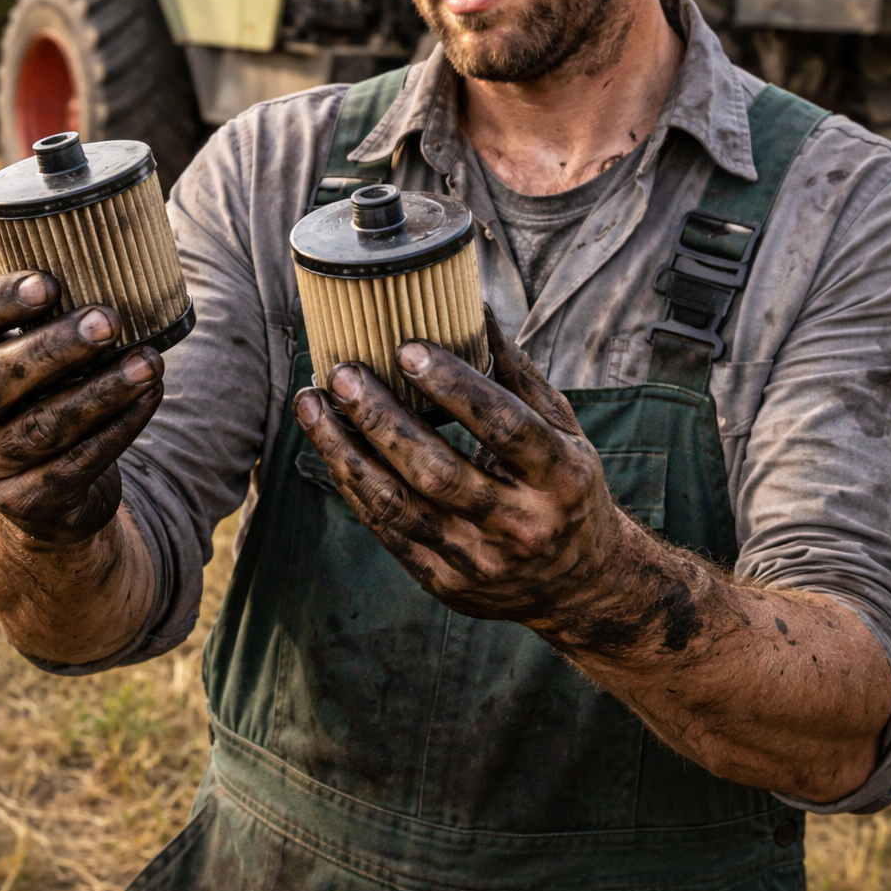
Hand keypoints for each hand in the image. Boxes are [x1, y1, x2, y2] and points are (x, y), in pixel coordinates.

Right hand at [0, 271, 163, 545]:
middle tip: (109, 322)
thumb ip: (48, 323)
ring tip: (149, 363)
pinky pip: (78, 462)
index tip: (50, 284)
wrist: (46, 496)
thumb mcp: (27, 361)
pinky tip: (150, 397)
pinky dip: (120, 427)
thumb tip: (115, 269)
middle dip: (55, 348)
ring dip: (104, 391)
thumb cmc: (44, 399)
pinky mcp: (25, 502)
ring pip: (44, 426)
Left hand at [291, 309, 624, 636]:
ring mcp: (479, 560)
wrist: (578, 585)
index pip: (504, 427)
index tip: (407, 349)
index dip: (455, 387)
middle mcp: (521, 525)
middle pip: (438, 471)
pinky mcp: (445, 582)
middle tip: (343, 373)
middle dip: (381, 419)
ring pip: (397, 505)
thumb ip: (516, 373)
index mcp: (560, 478)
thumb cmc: (566, 486)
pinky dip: (352, 482)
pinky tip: (329, 444)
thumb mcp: (562, 429)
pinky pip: (386, 529)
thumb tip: (473, 305)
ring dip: (345, 451)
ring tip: (312, 404)